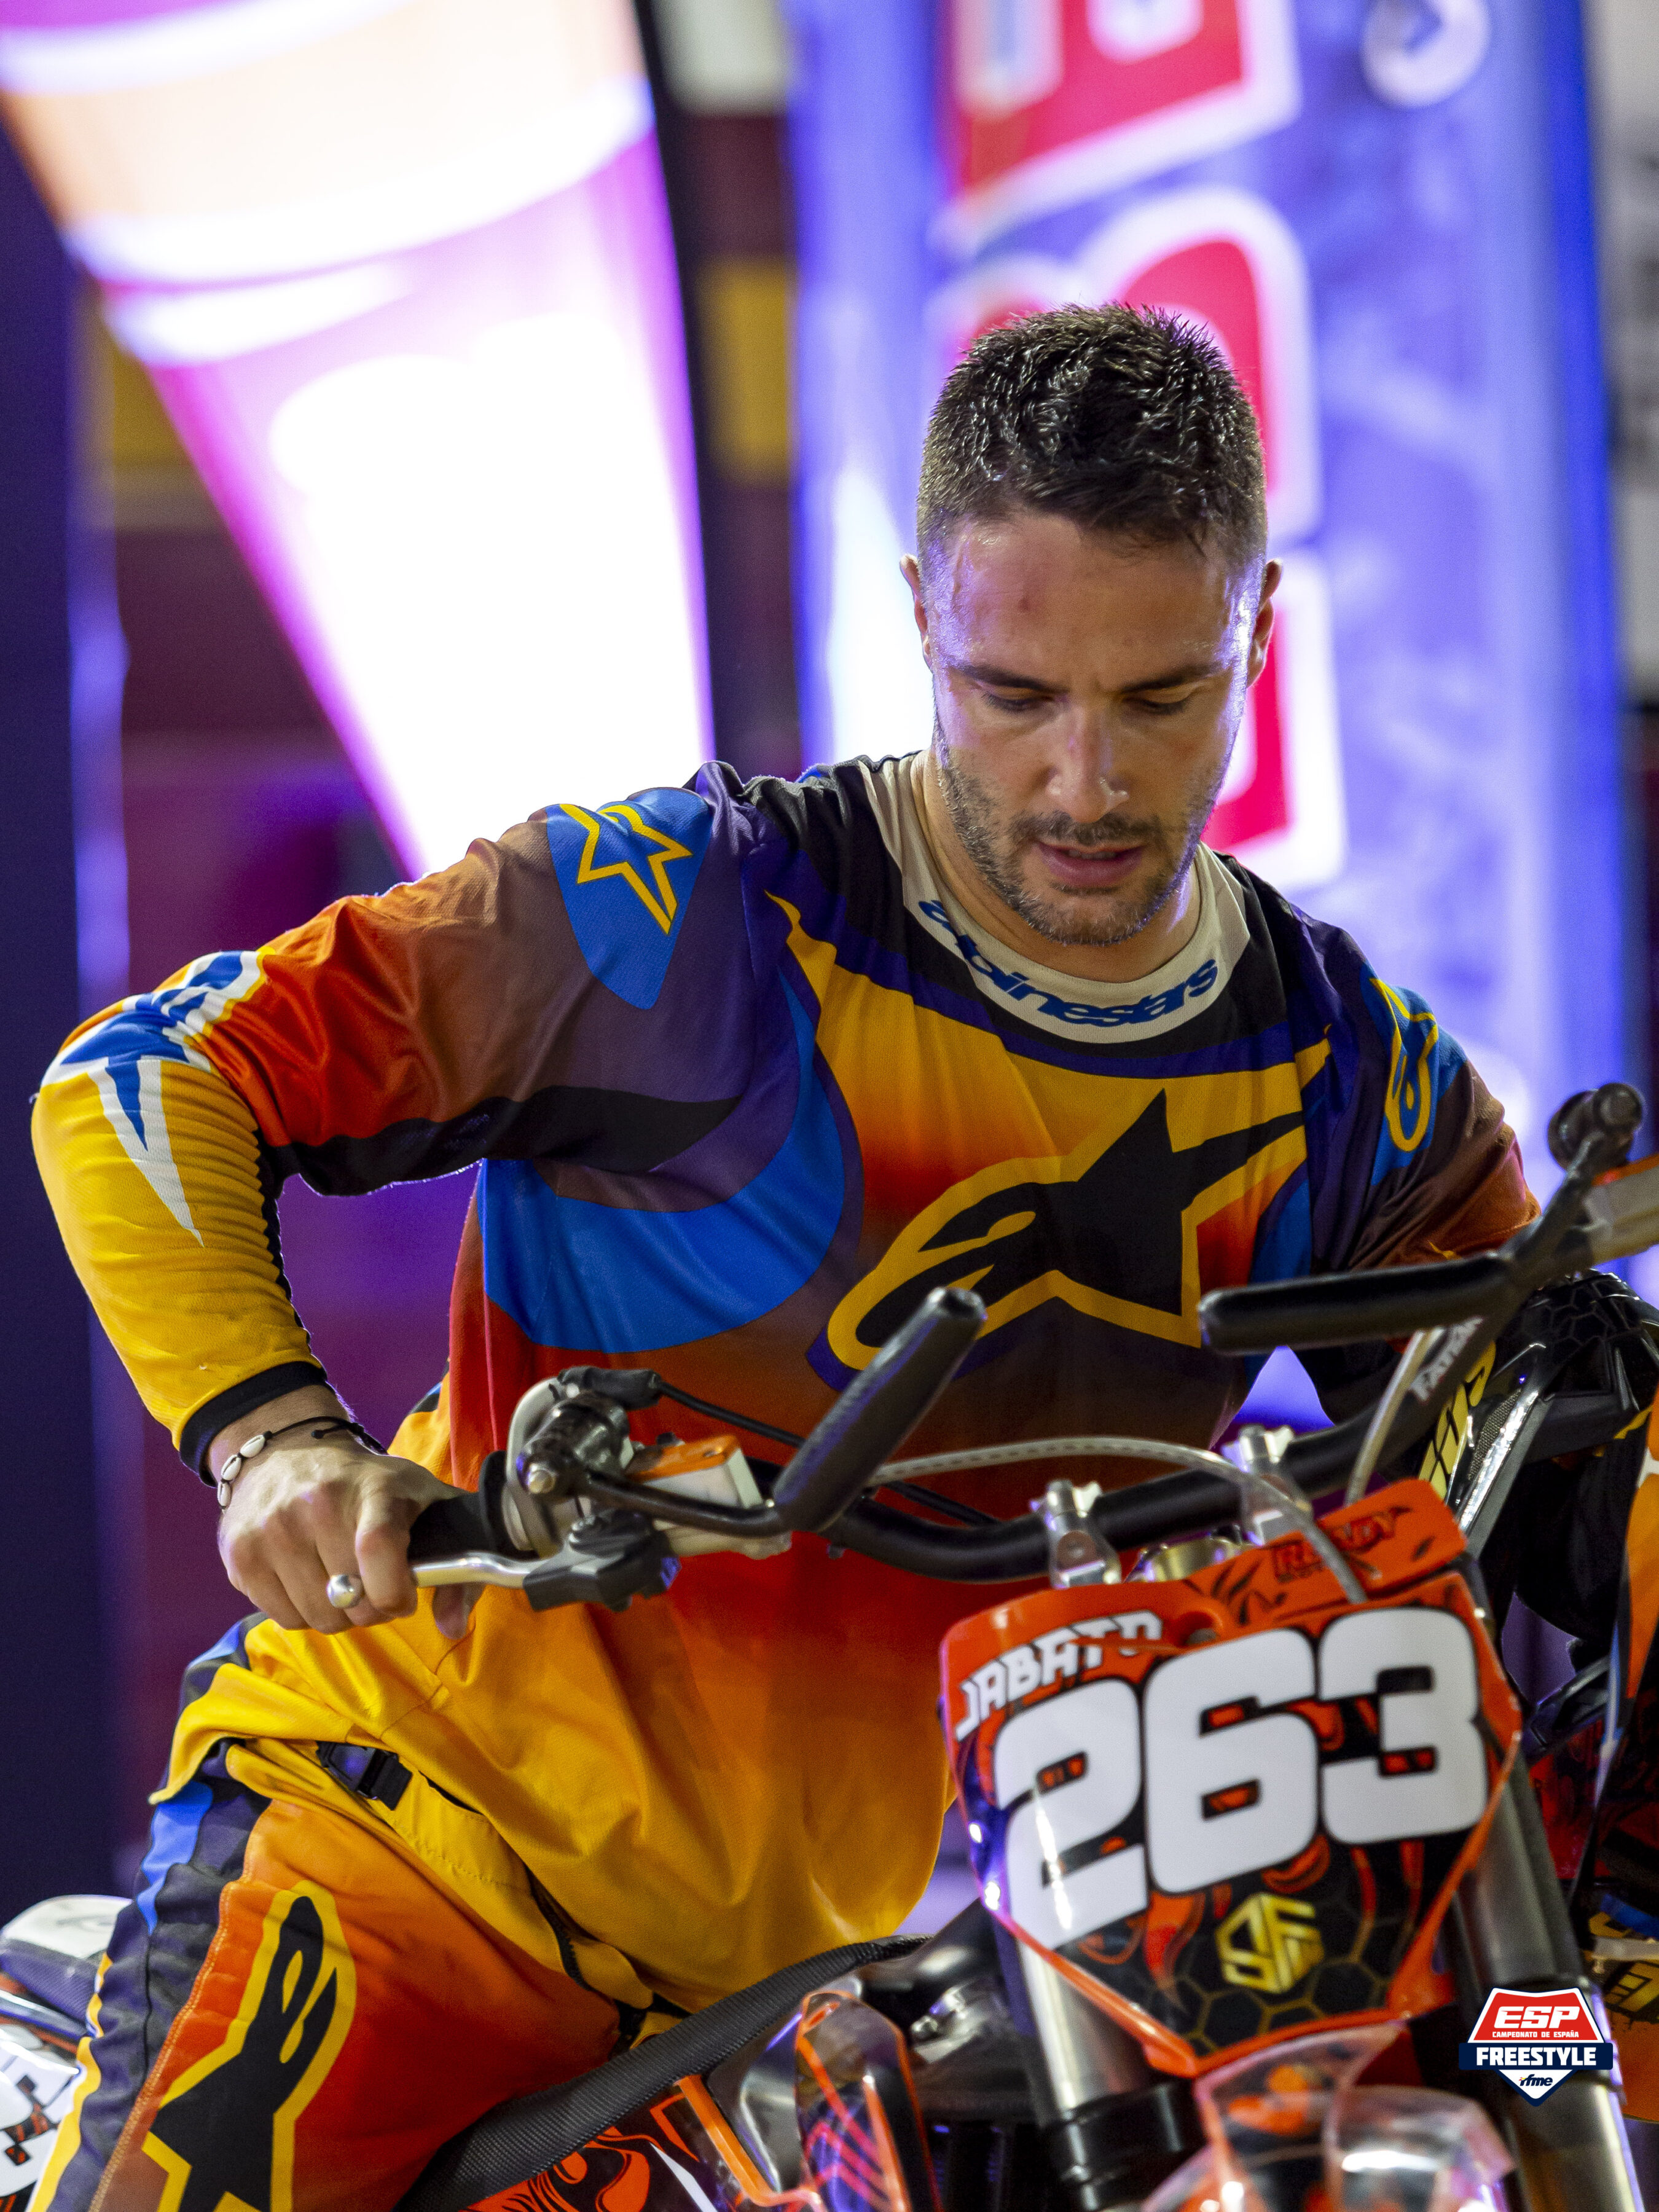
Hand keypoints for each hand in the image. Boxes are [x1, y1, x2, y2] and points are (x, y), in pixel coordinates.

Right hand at [213, 1389, 473, 1637]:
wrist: (290, 1452)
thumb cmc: (370, 1486)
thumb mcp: (425, 1503)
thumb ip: (456, 1566)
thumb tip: (452, 1627)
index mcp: (372, 1489)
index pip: (379, 1548)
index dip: (394, 1591)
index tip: (402, 1597)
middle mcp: (316, 1504)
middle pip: (352, 1599)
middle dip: (371, 1606)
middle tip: (372, 1583)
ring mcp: (272, 1528)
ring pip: (318, 1616)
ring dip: (337, 1612)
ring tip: (341, 1578)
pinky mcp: (241, 1553)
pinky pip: (284, 1618)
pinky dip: (302, 1611)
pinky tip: (309, 1577)